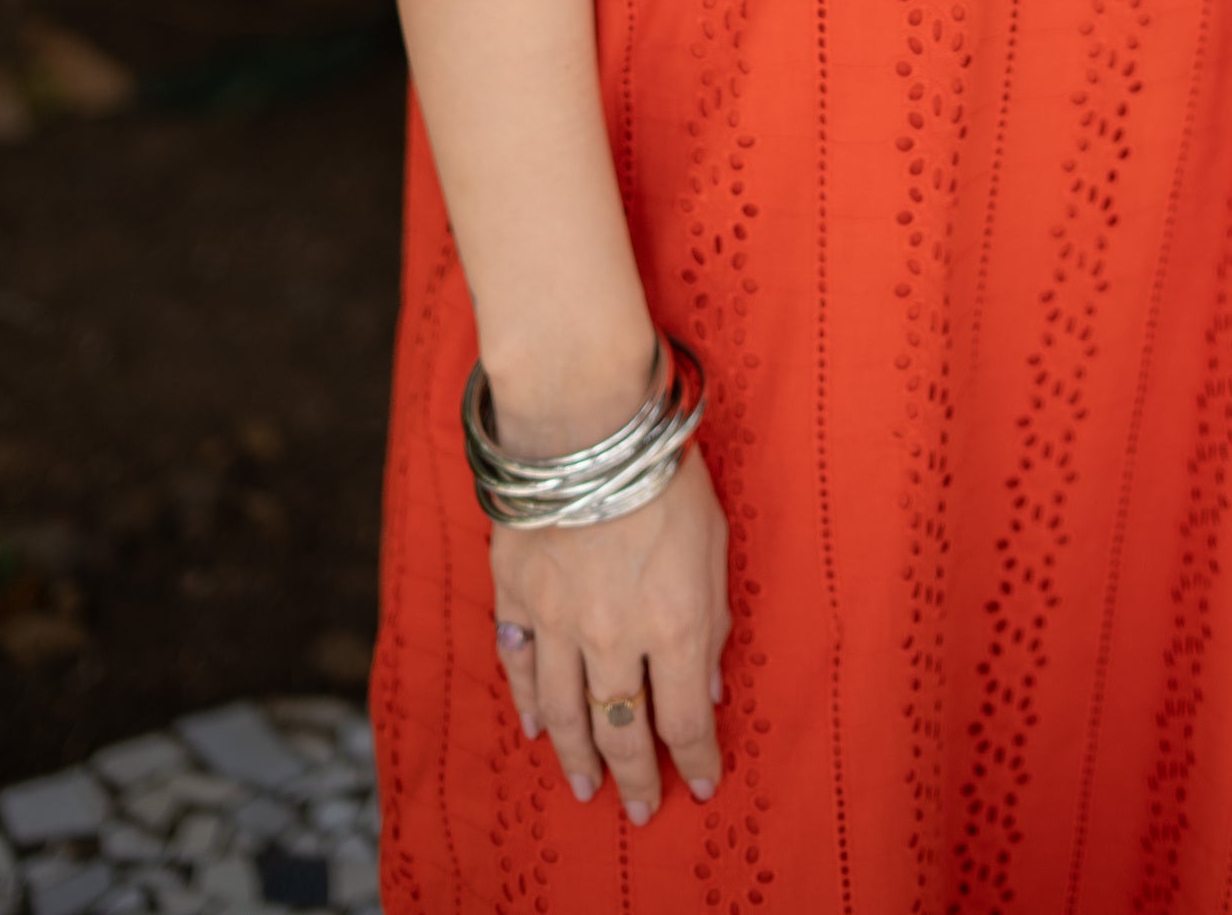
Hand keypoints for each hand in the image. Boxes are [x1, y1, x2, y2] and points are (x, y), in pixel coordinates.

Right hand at [491, 444, 731, 823]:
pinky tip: (535, 727)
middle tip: (638, 810)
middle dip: (636, 777)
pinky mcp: (517, 594)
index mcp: (673, 626)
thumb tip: (708, 686)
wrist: (585, 420)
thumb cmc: (664, 470)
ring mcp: (558, 620)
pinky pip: (520, 664)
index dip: (694, 760)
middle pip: (623, 729)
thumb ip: (712, 619)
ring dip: (578, 757)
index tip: (702, 784)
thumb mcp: (715, 542)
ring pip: (566, 712)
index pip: (684, 720)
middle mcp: (612, 637)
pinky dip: (527, 702)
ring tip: (587, 788)